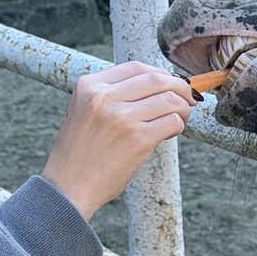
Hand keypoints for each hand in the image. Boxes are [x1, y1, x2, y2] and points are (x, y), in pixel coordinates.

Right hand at [41, 61, 195, 220]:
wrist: (68, 188)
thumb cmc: (79, 153)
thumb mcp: (84, 111)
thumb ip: (111, 95)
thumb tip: (157, 85)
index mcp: (89, 86)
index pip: (136, 67)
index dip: (160, 73)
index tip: (170, 84)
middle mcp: (104, 97)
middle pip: (157, 78)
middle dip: (179, 86)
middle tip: (188, 98)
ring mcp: (122, 118)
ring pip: (170, 99)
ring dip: (183, 108)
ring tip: (181, 118)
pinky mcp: (138, 139)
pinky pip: (172, 122)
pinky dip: (178, 125)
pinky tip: (169, 133)